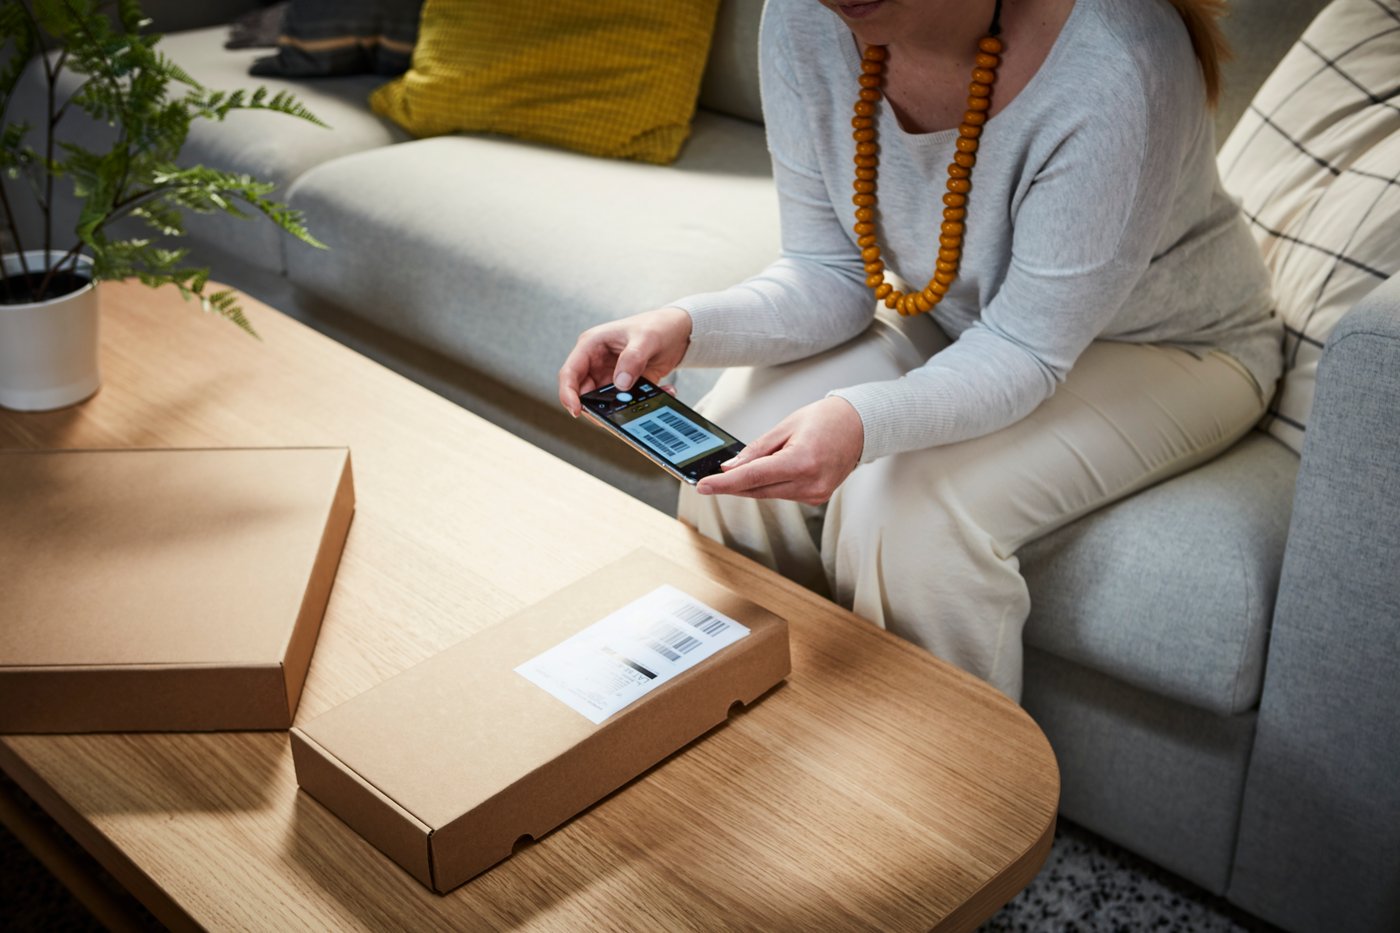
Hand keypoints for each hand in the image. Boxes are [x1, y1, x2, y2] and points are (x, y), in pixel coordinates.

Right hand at [558, 307, 692, 416]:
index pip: (570, 373)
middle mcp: (597, 362)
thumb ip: (632, 359)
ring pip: (604, 402)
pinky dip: (640, 404)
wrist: (679, 330)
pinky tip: (661, 391)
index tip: (577, 411)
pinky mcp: (626, 386)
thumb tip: (620, 384)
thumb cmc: (657, 325)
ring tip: (644, 400)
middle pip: (584, 393)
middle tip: (616, 414)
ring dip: (622, 407)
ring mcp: (611, 376)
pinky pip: (625, 402)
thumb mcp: (646, 338)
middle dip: (598, 407)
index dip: (568, 394)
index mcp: (592, 345)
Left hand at [696, 397, 864, 504]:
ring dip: (753, 483)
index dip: (723, 484)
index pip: (752, 478)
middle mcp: (810, 483)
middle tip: (711, 478)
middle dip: (732, 485)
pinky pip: (783, 493)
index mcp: (801, 462)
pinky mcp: (816, 497)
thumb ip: (756, 451)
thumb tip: (730, 468)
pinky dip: (771, 484)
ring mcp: (815, 494)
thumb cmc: (825, 420)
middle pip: (757, 490)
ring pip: (769, 493)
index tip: (702, 486)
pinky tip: (771, 470)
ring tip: (752, 464)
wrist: (859, 427)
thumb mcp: (785, 427)